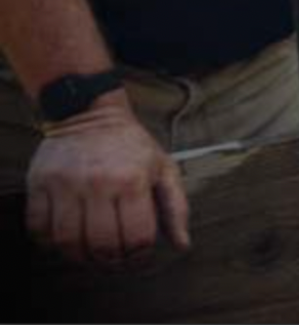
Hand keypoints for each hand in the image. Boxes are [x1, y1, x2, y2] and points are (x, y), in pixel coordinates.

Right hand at [26, 91, 188, 266]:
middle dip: (111, 262)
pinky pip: (38, 228)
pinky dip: (49, 243)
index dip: (139, 257)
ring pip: (68, 241)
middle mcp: (99, 182)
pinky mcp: (40, 183)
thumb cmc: (131, 146)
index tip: (138, 258)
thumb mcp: (164, 169)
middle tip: (114, 262)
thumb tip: (182, 244)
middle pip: (102, 245)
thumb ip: (176, 207)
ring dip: (80, 257)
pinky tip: (65, 239)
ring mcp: (66, 183)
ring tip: (90, 254)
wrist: (90, 113)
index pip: (136, 237)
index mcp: (133, 180)